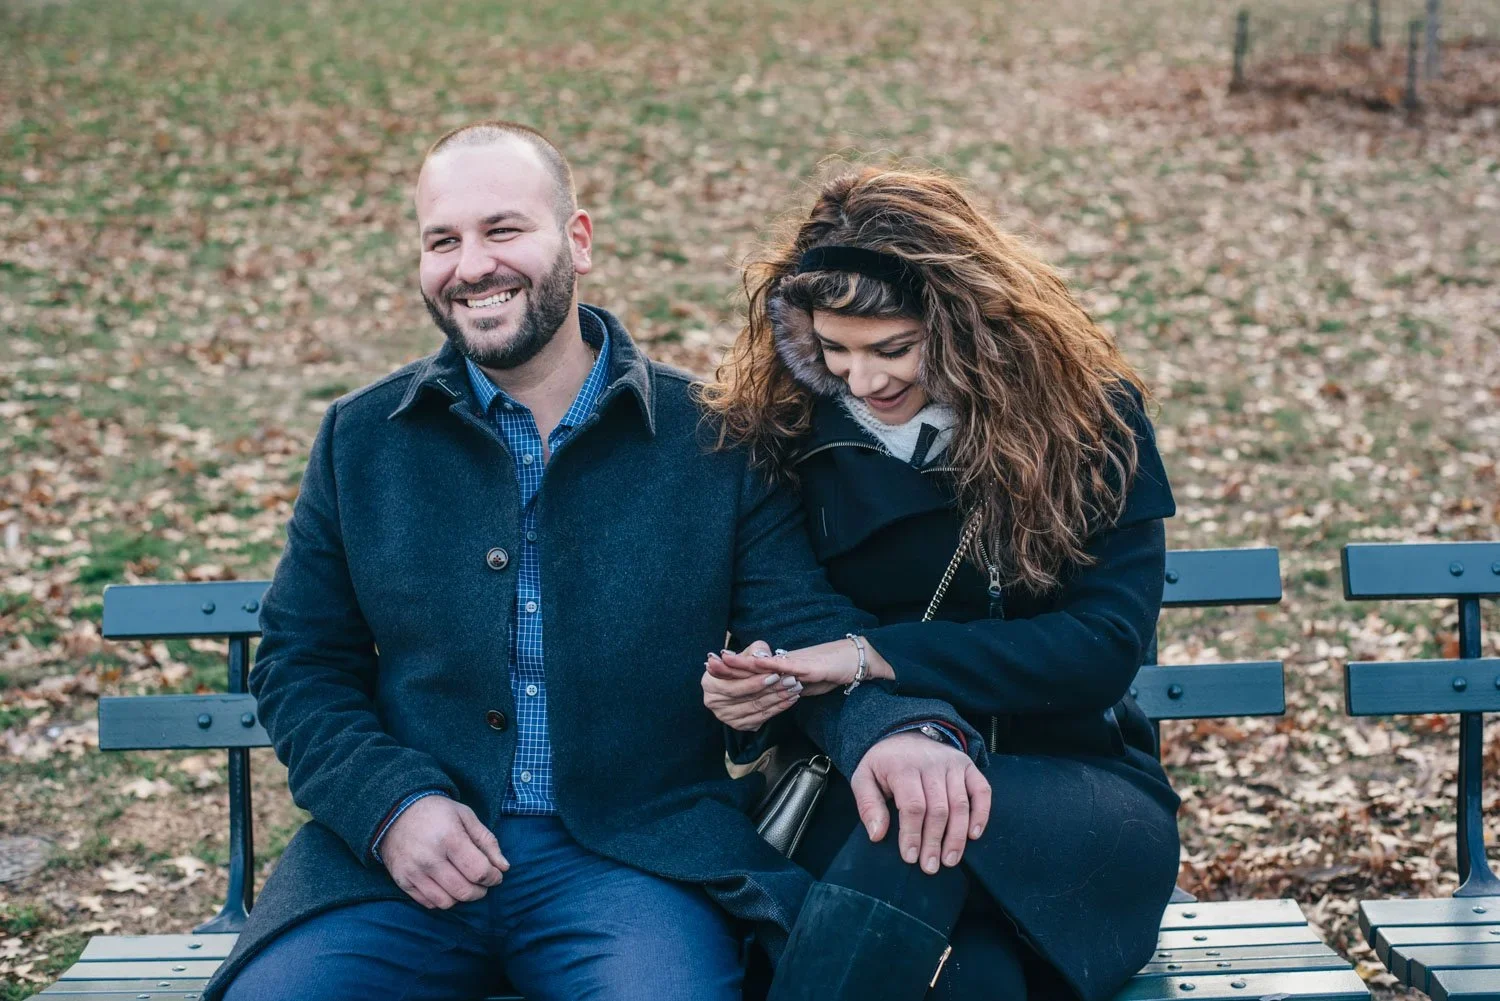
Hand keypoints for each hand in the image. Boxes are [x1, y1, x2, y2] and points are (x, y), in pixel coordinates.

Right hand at [380, 795, 507, 908]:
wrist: (396, 811)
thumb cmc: (437, 812)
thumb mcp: (466, 816)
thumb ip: (487, 841)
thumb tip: (504, 867)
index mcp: (450, 838)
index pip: (479, 871)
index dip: (494, 877)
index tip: (496, 874)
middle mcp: (430, 858)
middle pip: (464, 891)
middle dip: (481, 891)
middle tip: (483, 882)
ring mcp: (414, 872)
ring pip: (447, 902)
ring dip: (461, 897)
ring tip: (465, 883)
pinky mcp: (402, 881)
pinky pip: (428, 903)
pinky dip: (442, 899)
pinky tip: (446, 885)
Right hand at [702, 640, 804, 730]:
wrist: (742, 678)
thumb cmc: (744, 663)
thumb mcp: (747, 652)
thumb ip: (755, 651)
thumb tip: (762, 656)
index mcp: (709, 683)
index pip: (734, 686)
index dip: (755, 681)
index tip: (775, 674)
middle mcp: (713, 703)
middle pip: (747, 698)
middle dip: (771, 690)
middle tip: (791, 681)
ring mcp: (725, 716)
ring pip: (756, 709)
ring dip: (778, 700)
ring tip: (794, 689)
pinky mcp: (738, 725)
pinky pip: (761, 718)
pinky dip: (777, 709)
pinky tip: (789, 700)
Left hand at [719, 637, 892, 691]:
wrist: (854, 662)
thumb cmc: (831, 673)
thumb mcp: (804, 684)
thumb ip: (789, 687)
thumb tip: (778, 696)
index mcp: (782, 667)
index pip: (754, 669)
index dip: (734, 669)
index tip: (714, 667)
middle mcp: (785, 662)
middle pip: (753, 664)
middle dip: (730, 665)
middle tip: (708, 662)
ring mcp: (795, 662)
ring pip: (764, 663)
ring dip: (743, 663)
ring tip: (722, 660)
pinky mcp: (807, 667)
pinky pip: (786, 667)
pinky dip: (770, 666)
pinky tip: (757, 664)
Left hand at [850, 732, 990, 874]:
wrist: (903, 731)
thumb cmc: (884, 762)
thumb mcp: (864, 777)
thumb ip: (868, 805)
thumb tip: (877, 835)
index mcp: (903, 766)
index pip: (913, 806)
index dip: (913, 834)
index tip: (910, 857)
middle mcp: (931, 763)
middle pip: (938, 809)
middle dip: (934, 842)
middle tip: (930, 867)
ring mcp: (953, 764)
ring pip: (960, 805)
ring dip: (957, 837)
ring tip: (950, 860)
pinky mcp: (967, 766)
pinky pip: (981, 791)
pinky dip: (981, 814)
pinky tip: (973, 835)